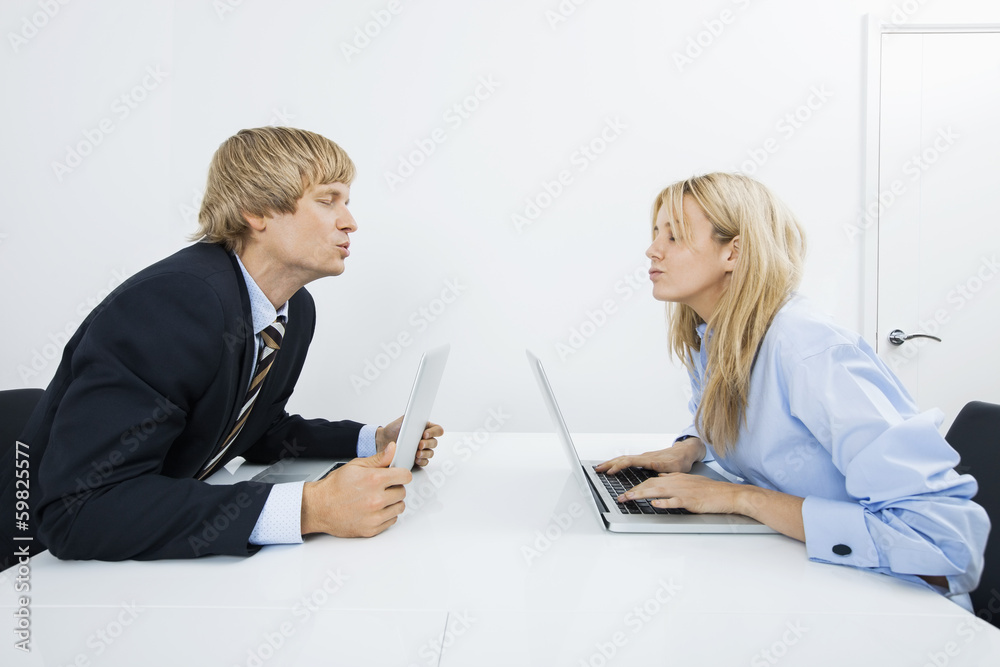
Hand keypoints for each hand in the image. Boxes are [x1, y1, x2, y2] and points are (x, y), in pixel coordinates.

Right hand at [300, 441, 412, 537]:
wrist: (319, 507)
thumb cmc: (334, 487)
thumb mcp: (355, 466)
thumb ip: (378, 459)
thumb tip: (393, 449)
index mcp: (374, 480)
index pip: (405, 476)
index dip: (401, 474)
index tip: (397, 476)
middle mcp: (376, 499)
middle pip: (402, 492)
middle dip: (394, 488)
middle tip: (382, 488)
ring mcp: (374, 516)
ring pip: (399, 507)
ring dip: (392, 502)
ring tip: (378, 499)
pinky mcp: (372, 529)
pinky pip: (391, 521)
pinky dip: (386, 515)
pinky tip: (374, 510)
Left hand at [376, 416, 442, 467]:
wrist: (384, 440)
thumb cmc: (394, 429)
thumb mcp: (403, 419)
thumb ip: (412, 416)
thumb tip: (418, 415)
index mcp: (425, 428)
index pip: (437, 430)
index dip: (434, 432)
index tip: (425, 434)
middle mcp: (426, 439)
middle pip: (434, 442)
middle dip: (428, 443)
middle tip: (420, 444)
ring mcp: (422, 450)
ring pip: (431, 453)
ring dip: (425, 453)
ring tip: (417, 453)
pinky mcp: (418, 459)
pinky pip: (425, 462)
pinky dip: (421, 461)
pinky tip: (416, 459)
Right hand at [594, 438, 705, 474]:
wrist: (684, 453)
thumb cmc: (681, 461)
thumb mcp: (675, 467)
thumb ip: (665, 468)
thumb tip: (654, 467)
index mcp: (650, 460)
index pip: (630, 461)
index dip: (619, 466)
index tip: (610, 472)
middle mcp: (644, 457)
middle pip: (623, 459)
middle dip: (609, 464)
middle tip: (597, 469)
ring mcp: (643, 458)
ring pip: (623, 459)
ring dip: (611, 463)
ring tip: (600, 468)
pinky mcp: (643, 460)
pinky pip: (627, 460)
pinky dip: (617, 463)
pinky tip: (613, 467)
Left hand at [618, 472, 741, 514]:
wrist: (726, 494)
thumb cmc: (709, 489)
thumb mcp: (689, 480)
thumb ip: (673, 479)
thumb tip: (659, 479)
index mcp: (675, 478)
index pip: (651, 481)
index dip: (637, 487)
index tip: (626, 493)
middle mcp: (676, 482)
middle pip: (650, 485)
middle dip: (634, 491)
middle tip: (621, 498)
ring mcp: (683, 491)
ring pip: (658, 491)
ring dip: (642, 495)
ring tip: (629, 499)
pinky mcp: (690, 501)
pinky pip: (674, 501)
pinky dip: (664, 503)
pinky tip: (655, 504)